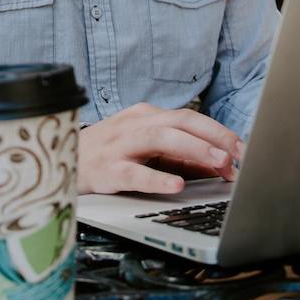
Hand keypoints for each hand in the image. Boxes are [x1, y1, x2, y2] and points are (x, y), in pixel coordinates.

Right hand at [78, 102, 245, 194]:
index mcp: (146, 116)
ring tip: (218, 162)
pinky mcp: (106, 170)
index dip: (219, 132)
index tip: (243, 150)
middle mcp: (135, 125)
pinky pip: (134, 172)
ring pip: (161, 139)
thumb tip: (219, 164)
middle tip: (238, 153)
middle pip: (181, 121)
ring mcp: (119, 145)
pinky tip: (176, 184)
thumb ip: (178, 154)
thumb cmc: (106, 154)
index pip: (190, 118)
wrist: (56, 161)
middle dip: (213, 135)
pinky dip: (157, 177)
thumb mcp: (144, 148)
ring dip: (194, 149)